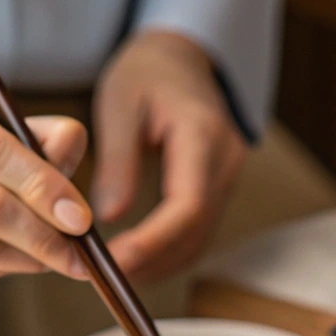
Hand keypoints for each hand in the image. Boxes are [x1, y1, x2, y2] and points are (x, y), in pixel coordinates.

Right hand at [0, 70, 92, 283]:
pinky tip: (16, 257)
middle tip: (79, 255)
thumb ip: (48, 139)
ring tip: (54, 256)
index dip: (42, 189)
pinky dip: (0, 270)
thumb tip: (73, 188)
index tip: (81, 220)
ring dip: (27, 259)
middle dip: (44, 236)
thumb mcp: (4, 116)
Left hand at [92, 30, 247, 280]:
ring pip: (200, 240)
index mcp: (203, 135)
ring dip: (161, 264)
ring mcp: (228, 180)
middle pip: (196, 231)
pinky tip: (139, 260)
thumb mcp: (119, 105)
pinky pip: (198, 233)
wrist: (181, 58)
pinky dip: (169, 252)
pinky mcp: (220, 191)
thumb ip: (116, 161)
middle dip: (153, 260)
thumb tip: (106, 217)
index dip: (154, 240)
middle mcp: (226, 162)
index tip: (117, 260)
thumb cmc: (147, 73)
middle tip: (109, 277)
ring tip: (119, 275)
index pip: (187, 205)